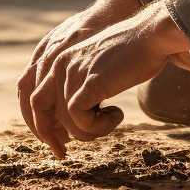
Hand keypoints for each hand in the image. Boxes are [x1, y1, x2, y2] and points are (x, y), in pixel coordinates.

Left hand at [27, 1, 189, 156]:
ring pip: (67, 121)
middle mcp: (60, 65)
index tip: (58, 141)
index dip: (43, 124)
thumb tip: (75, 116)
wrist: (152, 36)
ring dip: (90, 130)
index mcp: (60, 60)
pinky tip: (117, 114)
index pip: (36, 98)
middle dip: (50, 135)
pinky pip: (82, 121)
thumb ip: (82, 85)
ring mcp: (73, 73)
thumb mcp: (97, 69)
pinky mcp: (89, 83)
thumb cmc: (133, 53)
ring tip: (113, 118)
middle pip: (40, 110)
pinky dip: (99, 127)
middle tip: (63, 153)